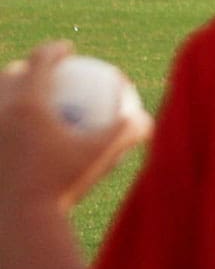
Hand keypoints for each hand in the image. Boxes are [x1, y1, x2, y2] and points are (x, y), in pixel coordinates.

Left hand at [0, 43, 151, 214]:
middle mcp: (0, 111)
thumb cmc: (63, 185)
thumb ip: (128, 131)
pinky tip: (18, 139)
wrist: (19, 219)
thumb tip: (146, 117)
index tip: (68, 51)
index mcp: (29, 103)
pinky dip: (8, 127)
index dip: (55, 49)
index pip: (41, 60)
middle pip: (10, 76)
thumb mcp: (103, 156)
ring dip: (11, 97)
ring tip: (25, 105)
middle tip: (43, 76)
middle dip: (26, 69)